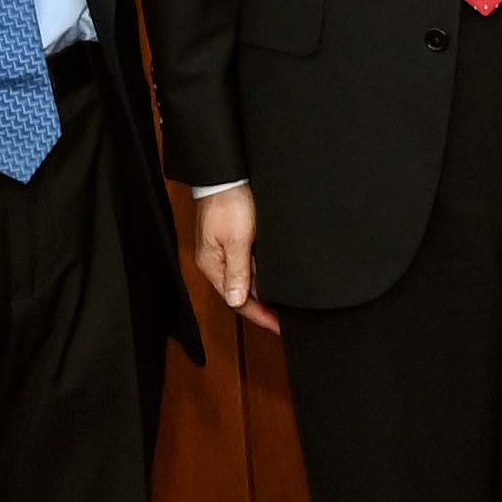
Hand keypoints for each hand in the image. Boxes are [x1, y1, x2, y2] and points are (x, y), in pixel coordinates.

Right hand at [194, 184, 281, 336]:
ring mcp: (227, 252)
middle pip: (243, 294)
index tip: (279, 326)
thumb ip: (238, 272)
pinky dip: (265, 276)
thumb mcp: (236, 240)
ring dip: (266, 293)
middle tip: (287, 319)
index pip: (238, 301)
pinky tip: (279, 279)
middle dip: (264, 308)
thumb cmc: (228, 203)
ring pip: (249, 280)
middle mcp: (219, 262)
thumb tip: (236, 301)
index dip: (260, 316)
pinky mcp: (237, 240)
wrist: (228, 175)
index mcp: (214, 266)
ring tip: (287, 304)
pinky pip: (251, 266)